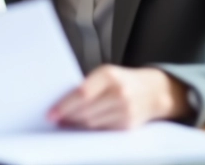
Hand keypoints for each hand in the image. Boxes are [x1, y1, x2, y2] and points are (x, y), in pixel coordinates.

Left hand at [48, 65, 188, 129]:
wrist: (153, 91)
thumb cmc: (122, 80)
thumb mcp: (106, 74)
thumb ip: (87, 85)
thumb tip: (62, 103)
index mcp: (109, 75)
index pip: (82, 93)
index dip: (64, 105)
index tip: (51, 113)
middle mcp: (119, 93)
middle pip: (86, 111)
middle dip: (67, 117)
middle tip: (55, 119)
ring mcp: (125, 110)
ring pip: (92, 123)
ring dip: (75, 124)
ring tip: (65, 122)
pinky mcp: (128, 125)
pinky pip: (102, 130)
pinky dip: (89, 129)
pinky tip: (80, 126)